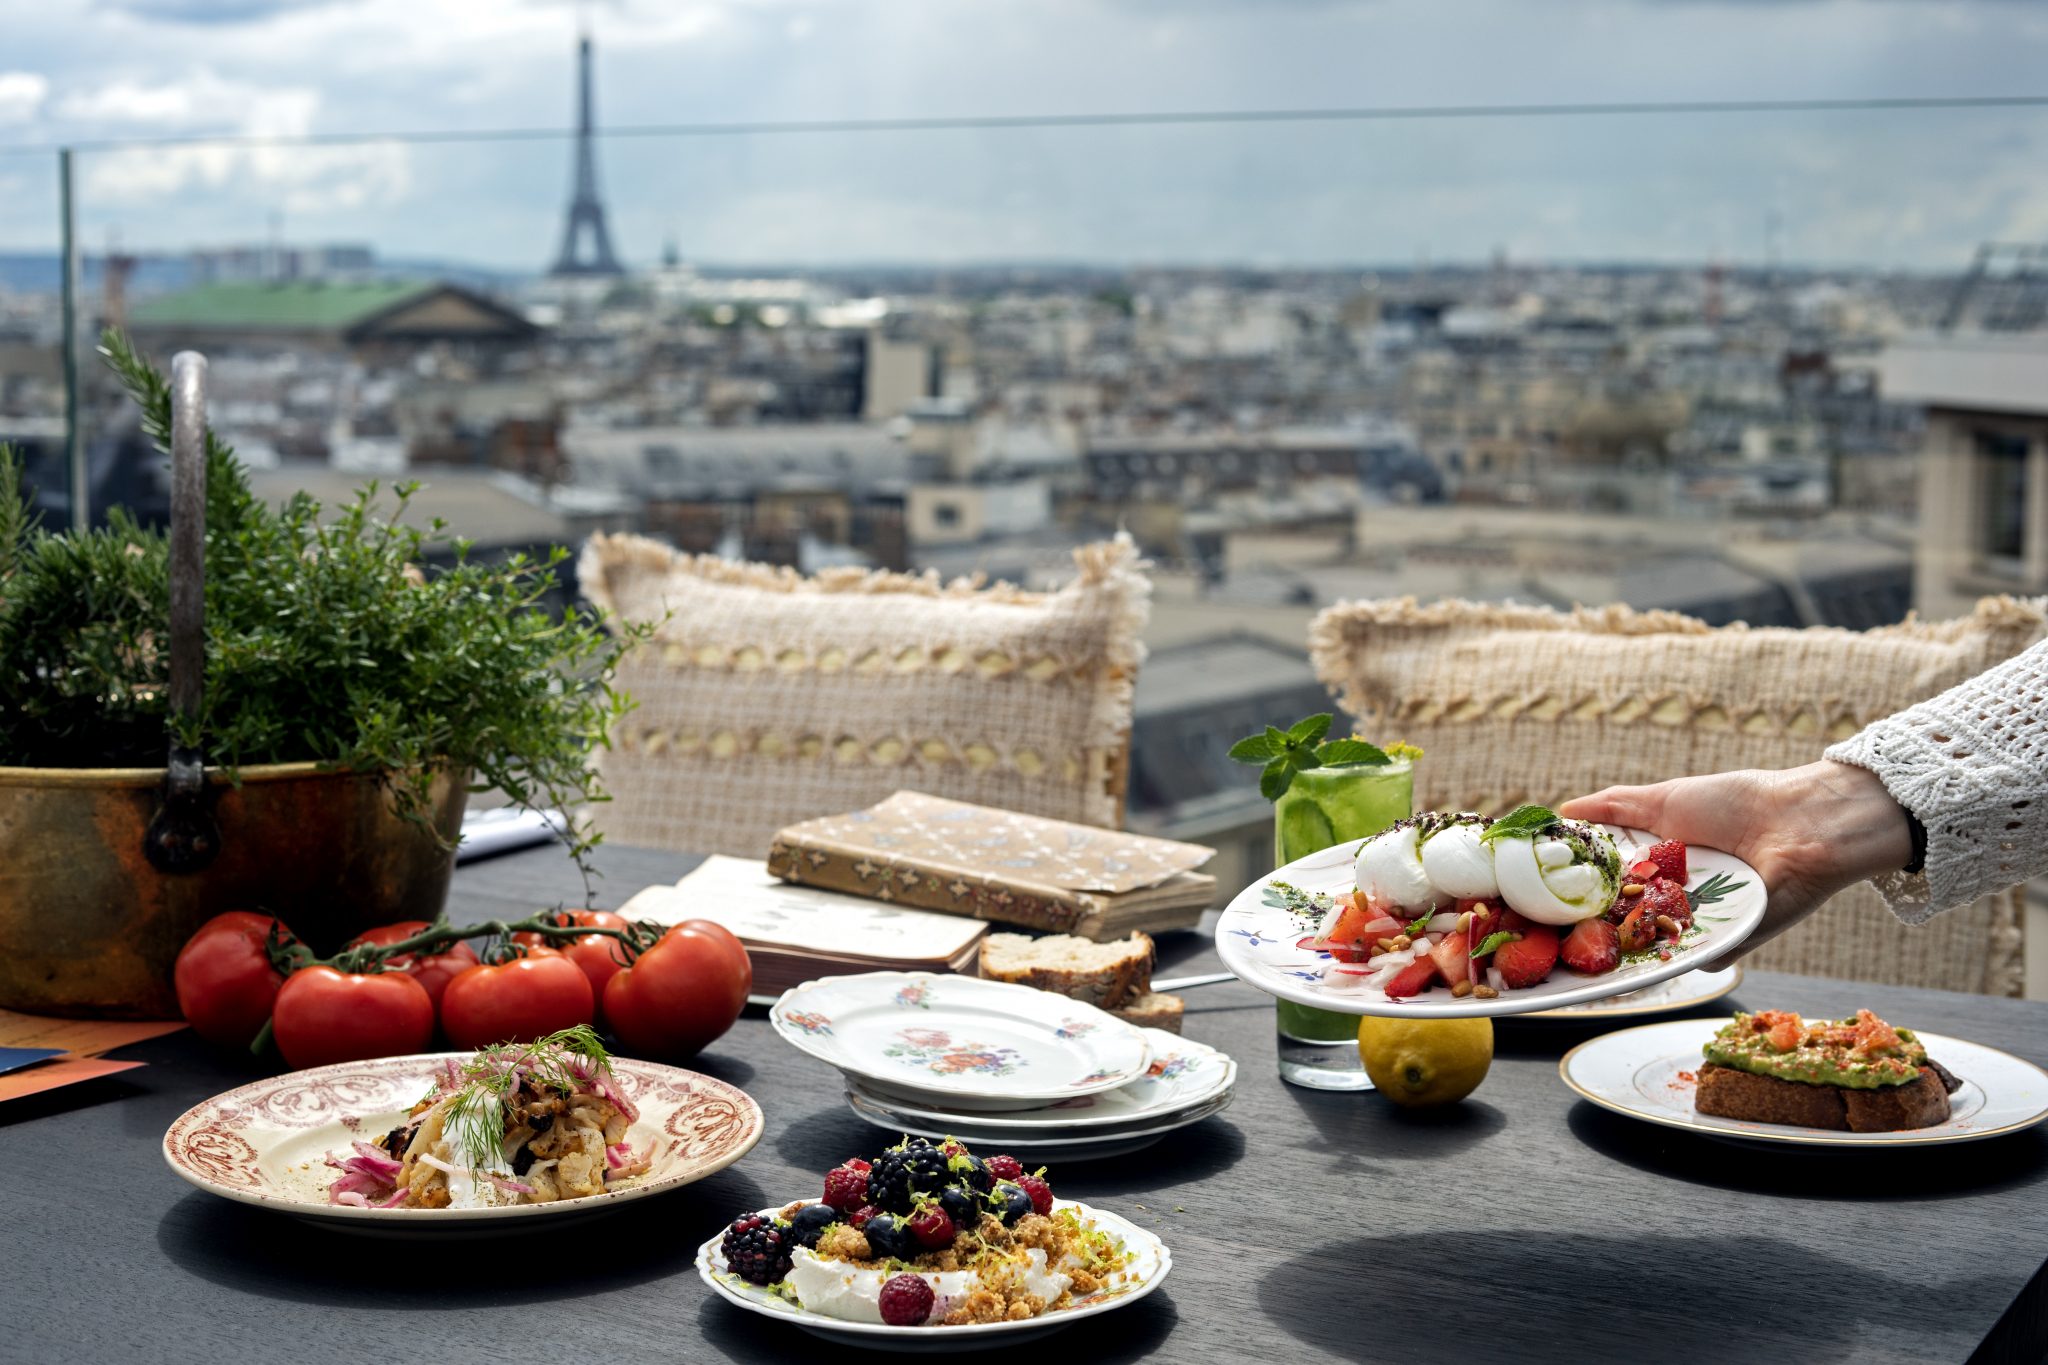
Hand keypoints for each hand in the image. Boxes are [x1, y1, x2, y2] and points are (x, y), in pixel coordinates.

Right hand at [1559, 761, 1912, 959]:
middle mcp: (1673, 898)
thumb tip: (1563, 809)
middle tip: (1537, 939)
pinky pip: (1687, 962)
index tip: (1530, 902)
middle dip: (1582, 933)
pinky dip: (1662, 965)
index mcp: (1659, 864)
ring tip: (1568, 961)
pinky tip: (1625, 965)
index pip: (1606, 885)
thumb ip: (1616, 806)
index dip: (1572, 894)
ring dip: (1613, 953)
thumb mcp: (1666, 799)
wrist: (1800, 825)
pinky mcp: (1725, 945)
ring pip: (1646, 946)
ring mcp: (1697, 924)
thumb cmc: (1738, 804)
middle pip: (1619, 922)